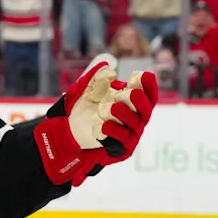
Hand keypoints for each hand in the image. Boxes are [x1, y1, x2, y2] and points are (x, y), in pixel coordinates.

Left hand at [34, 63, 157, 185]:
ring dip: (124, 114)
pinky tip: (104, 125)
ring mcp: (130, 134)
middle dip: (139, 100)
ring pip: (133, 124)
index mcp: (133, 104)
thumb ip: (96, 79)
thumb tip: (107, 68)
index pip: (147, 94)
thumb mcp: (87, 92)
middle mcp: (136, 119)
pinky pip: (122, 140)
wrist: (68, 135)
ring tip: (112, 107)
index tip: (145, 75)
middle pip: (145, 109)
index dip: (149, 86)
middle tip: (131, 92)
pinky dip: (115, 131)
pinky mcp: (122, 149)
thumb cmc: (83, 111)